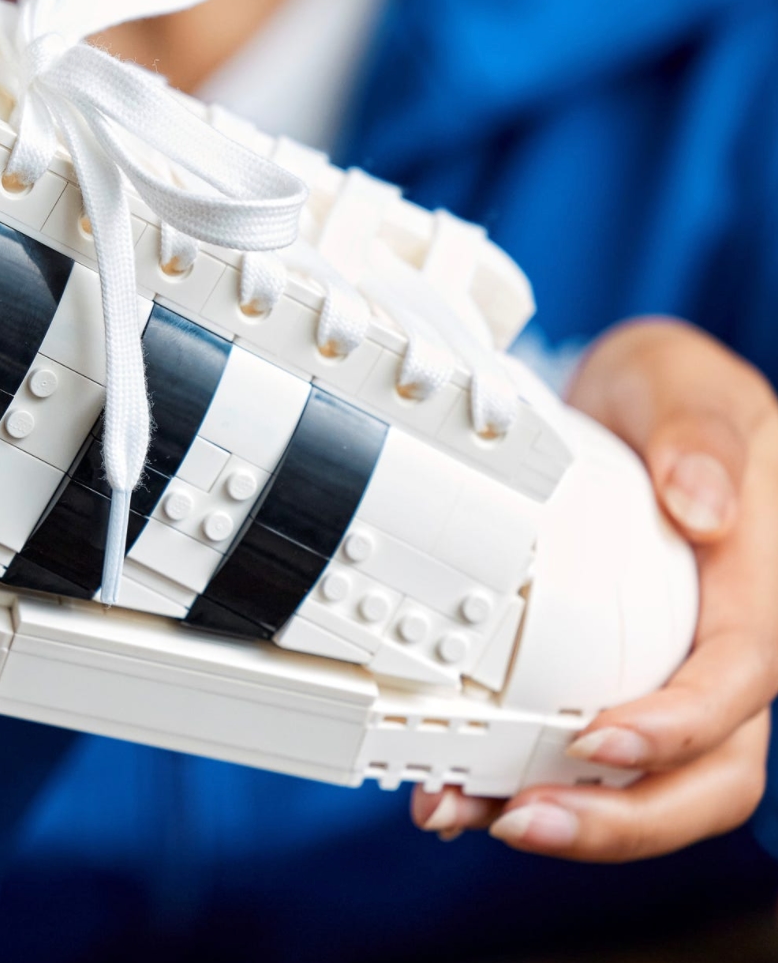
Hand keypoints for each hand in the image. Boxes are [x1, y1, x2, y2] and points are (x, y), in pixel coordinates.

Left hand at [412, 318, 777, 860]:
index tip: (597, 740)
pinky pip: (583, 759)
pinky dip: (521, 782)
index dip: (675, 728)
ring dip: (561, 818)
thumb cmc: (668, 400)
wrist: (626, 406)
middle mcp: (723, 654)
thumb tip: (703, 508)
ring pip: (645, 788)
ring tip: (463, 815)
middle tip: (523, 820)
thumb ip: (699, 438)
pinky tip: (458, 792)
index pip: (739, 682)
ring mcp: (672, 678)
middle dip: (622, 819)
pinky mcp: (616, 685)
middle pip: (707, 776)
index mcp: (759, 592)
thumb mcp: (685, 386)